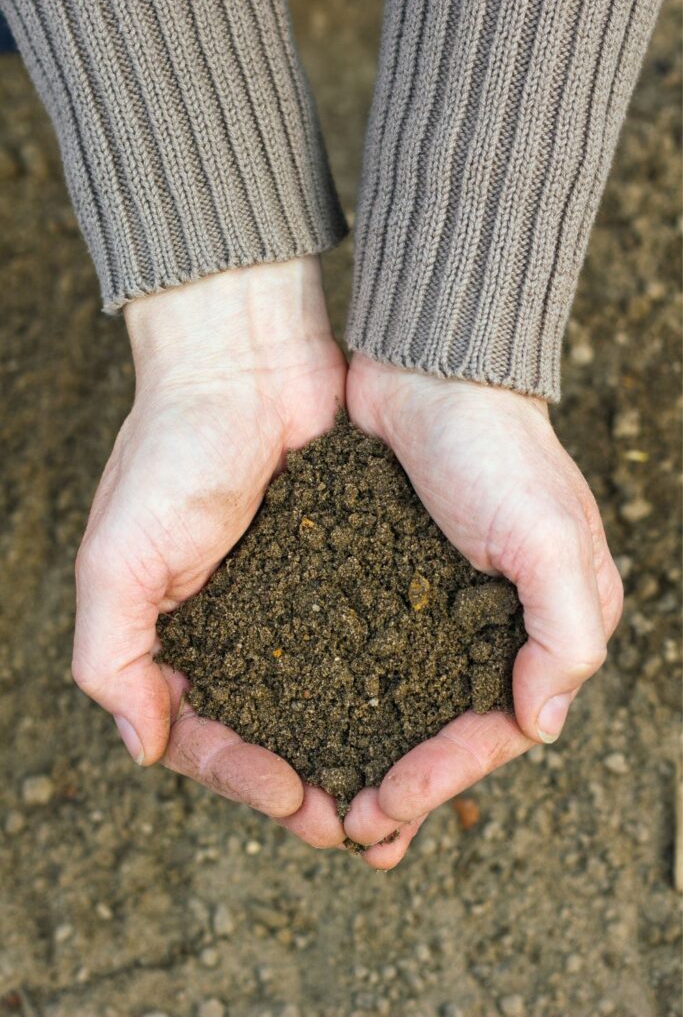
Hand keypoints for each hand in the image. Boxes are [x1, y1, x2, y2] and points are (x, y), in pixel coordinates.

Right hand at [72, 257, 346, 848]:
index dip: (244, 779)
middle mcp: (237, 632)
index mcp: (176, 640)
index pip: (205, 737)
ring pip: (325, 703)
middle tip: (358, 828)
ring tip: (395, 801)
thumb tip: (142, 746)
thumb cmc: (170, 452)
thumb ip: (109, 656)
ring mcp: (294, 605)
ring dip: (355, 755)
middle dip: (311, 786)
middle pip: (272, 734)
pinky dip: (387, 692)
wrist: (246, 365)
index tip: (294, 800)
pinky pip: (367, 647)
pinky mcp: (347, 573)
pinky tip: (420, 724)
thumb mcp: (115, 558)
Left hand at [343, 354, 622, 867]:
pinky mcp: (384, 581)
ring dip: (367, 755)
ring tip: (323, 802)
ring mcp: (434, 605)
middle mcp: (493, 625)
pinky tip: (303, 725)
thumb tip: (543, 729)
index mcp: (545, 626)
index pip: (497, 727)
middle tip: (347, 829)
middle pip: (448, 729)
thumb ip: (565, 634)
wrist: (429, 371)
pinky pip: (363, 656)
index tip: (383, 807)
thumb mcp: (549, 535)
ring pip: (402, 705)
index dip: (443, 775)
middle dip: (402, 785)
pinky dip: (340, 697)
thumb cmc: (497, 448)